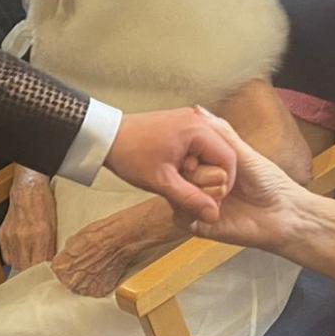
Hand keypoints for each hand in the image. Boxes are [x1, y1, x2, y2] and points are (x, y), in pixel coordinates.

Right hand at [0, 168, 57, 270]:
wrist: (28, 188)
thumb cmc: (44, 203)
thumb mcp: (54, 225)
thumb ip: (51, 246)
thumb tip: (51, 265)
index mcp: (41, 234)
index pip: (40, 265)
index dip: (43, 275)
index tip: (47, 279)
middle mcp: (24, 236)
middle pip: (26, 268)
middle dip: (33, 275)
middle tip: (39, 277)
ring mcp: (11, 236)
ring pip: (16, 264)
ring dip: (23, 267)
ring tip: (30, 267)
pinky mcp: (3, 235)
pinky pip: (7, 256)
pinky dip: (14, 258)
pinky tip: (21, 255)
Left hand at [51, 203, 168, 297]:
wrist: (120, 239)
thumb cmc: (99, 235)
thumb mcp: (74, 240)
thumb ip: (67, 255)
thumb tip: (67, 258)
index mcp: (60, 268)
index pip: (57, 272)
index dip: (66, 266)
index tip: (72, 262)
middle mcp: (71, 282)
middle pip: (68, 282)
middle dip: (75, 274)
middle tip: (85, 264)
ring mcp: (86, 289)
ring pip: (82, 288)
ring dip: (86, 281)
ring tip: (96, 267)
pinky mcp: (101, 292)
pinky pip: (95, 290)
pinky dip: (99, 283)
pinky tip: (103, 272)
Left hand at [105, 107, 237, 222]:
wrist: (106, 136)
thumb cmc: (131, 154)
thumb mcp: (162, 182)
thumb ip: (190, 199)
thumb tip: (213, 215)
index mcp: (197, 130)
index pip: (228, 160)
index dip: (223, 183)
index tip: (209, 197)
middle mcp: (198, 120)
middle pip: (223, 154)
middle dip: (211, 175)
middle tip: (192, 188)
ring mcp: (190, 120)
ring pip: (211, 151)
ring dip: (202, 168)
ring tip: (182, 178)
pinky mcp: (181, 124)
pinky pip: (200, 145)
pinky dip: (194, 160)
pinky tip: (178, 169)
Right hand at [186, 110, 311, 249]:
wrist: (284, 214)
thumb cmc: (270, 182)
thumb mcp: (243, 153)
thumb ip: (220, 133)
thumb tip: (198, 109)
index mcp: (209, 166)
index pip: (183, 156)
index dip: (189, 154)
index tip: (199, 156)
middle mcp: (201, 184)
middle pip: (177, 174)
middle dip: (197, 173)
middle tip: (222, 179)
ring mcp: (199, 204)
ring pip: (176, 194)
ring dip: (197, 191)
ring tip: (224, 193)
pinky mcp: (200, 225)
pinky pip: (180, 218)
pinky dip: (192, 210)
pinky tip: (216, 207)